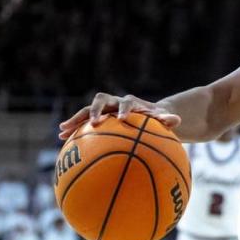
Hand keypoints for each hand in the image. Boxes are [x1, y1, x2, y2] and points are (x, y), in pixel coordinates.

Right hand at [58, 92, 180, 139]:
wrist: (145, 114)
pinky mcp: (97, 117)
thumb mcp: (162, 119)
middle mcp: (115, 102)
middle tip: (93, 123)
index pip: (127, 102)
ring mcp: (104, 109)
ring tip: (63, 129)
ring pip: (87, 110)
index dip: (125, 109)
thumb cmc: (155, 119)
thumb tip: (177, 120)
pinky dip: (73, 128)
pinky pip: (82, 122)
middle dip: (96, 110)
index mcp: (130, 102)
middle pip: (101, 100)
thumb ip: (167, 119)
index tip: (123, 119)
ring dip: (76, 118)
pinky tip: (62, 139)